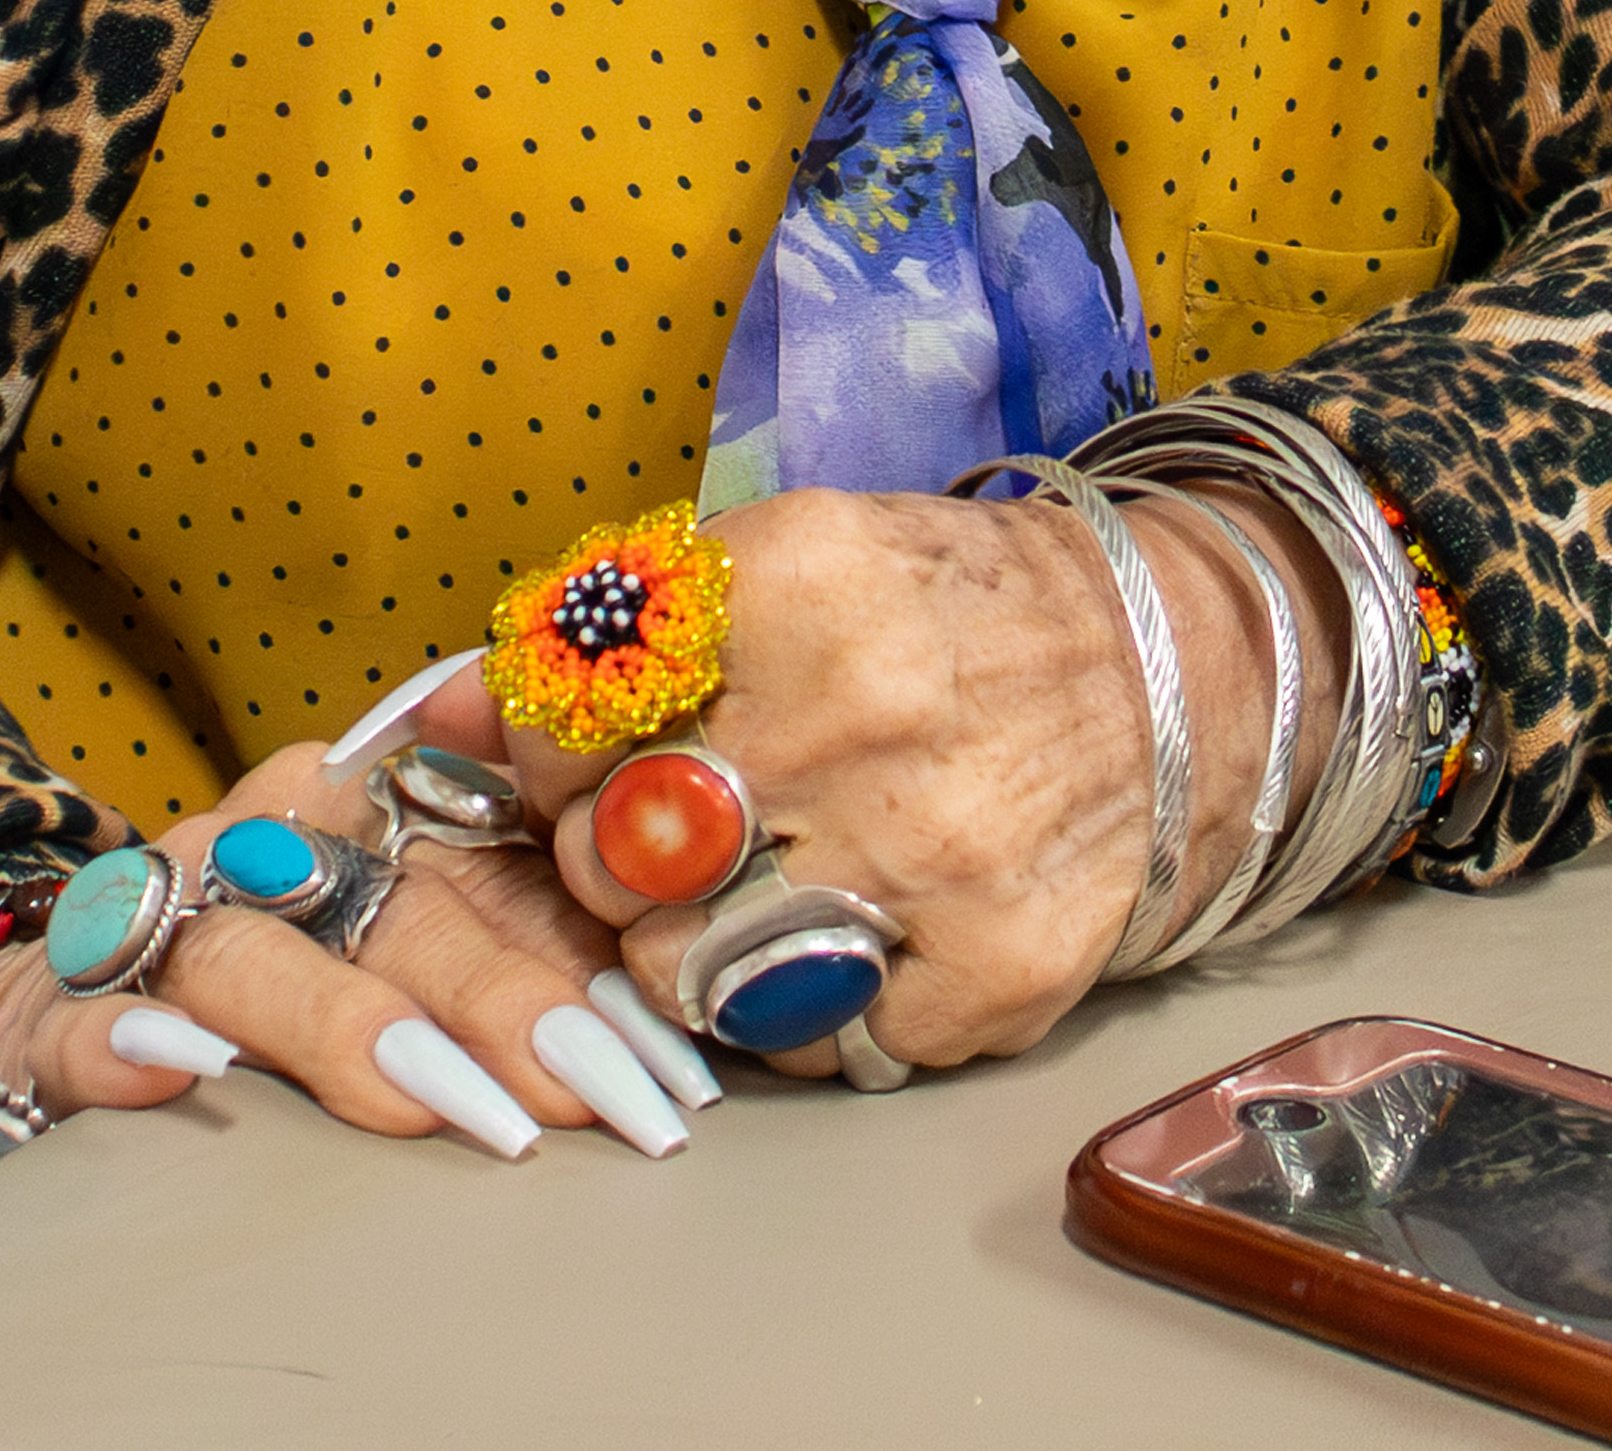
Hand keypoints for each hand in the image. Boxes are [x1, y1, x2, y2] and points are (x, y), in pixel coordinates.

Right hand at [0, 742, 694, 1190]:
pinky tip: (174, 1077)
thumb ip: (517, 948)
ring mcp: (162, 918)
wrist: (47, 1011)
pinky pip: (92, 1018)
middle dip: (505, 1006)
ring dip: (346, 1028)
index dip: (589, 959)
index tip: (668, 1056)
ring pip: (258, 958)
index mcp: (373, 805)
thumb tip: (667, 1033)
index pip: (502, 869)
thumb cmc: (280, 979)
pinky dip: (129, 1048)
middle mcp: (273, 840)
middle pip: (400, 912)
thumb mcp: (405, 934)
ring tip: (437, 1100)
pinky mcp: (61, 1005)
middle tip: (593, 1095)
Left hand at [486, 483, 1338, 1088]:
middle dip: (621, 852)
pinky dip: (806, 1009)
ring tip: (776, 882)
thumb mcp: (794, 567)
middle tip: (696, 822)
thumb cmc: (956, 617)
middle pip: (608, 855)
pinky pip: (802, 1045)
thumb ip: (610, 636)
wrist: (1178, 669)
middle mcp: (859, 718)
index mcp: (797, 586)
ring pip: (682, 970)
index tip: (597, 746)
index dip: (553, 747)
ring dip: (696, 944)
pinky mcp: (985, 974)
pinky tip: (862, 929)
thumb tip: (434, 724)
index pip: (560, 716)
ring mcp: (927, 859)